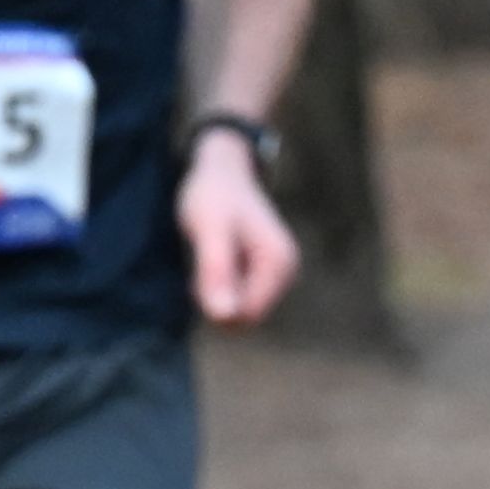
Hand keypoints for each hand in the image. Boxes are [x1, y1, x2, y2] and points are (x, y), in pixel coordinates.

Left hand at [178, 128, 298, 325]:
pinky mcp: (264, 276)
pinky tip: (215, 261)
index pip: (247, 315)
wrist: (220, 171)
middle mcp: (287, 271)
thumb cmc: (213, 196)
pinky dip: (220, 287)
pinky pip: (238, 300)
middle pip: (245, 317)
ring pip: (239, 311)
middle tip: (203, 260)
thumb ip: (216, 271)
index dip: (216, 303)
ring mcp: (278, 275)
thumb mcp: (208, 230)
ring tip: (209, 256)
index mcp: (279, 261)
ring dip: (216, 293)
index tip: (202, 269)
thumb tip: (224, 316)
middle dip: (217, 299)